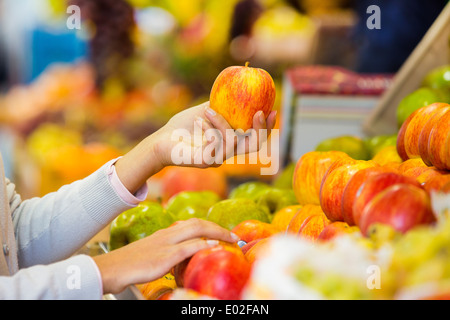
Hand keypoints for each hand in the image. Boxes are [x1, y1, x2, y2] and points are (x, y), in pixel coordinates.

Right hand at [93, 218, 238, 294]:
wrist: (112, 268)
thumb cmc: (130, 263)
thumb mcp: (152, 252)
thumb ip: (168, 250)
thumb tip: (185, 253)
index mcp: (165, 233)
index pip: (192, 224)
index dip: (210, 226)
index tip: (224, 233)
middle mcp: (167, 234)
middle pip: (198, 223)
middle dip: (218, 227)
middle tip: (234, 235)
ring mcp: (166, 244)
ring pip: (196, 230)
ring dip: (217, 232)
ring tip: (231, 238)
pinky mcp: (164, 257)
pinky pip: (188, 247)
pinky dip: (203, 245)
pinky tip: (215, 246)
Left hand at [154, 101, 277, 167]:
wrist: (162, 140)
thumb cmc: (183, 126)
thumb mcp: (207, 110)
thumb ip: (223, 104)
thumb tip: (240, 86)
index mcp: (230, 143)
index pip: (255, 138)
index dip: (267, 127)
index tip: (272, 109)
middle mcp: (227, 153)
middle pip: (255, 146)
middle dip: (260, 129)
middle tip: (259, 112)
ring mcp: (217, 159)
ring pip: (234, 141)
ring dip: (222, 122)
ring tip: (207, 111)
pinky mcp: (206, 161)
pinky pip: (217, 144)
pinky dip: (210, 128)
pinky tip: (199, 121)